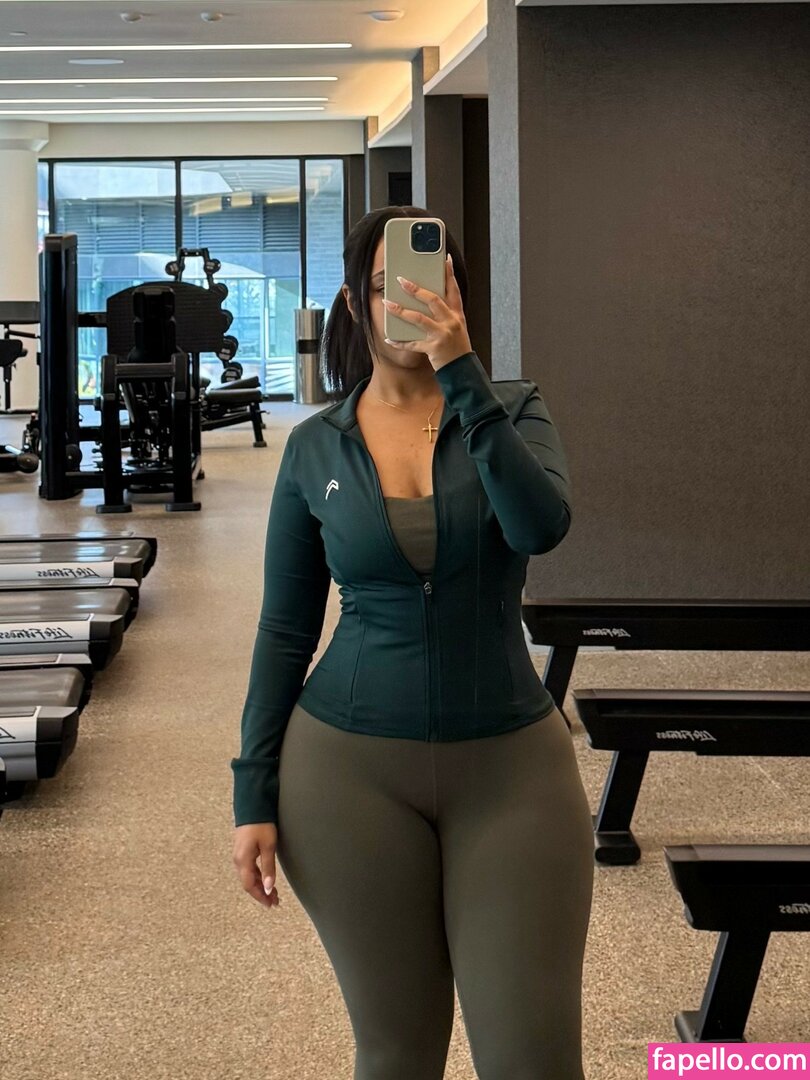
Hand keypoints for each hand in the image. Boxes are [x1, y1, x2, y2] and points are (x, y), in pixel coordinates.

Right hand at [233, 822, 280, 909]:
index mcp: (243, 860)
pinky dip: (258, 877)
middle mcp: (238, 860)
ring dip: (260, 886)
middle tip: (275, 902)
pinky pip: (249, 869)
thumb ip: (268, 868)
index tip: (271, 904)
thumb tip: (269, 888)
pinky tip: (266, 879)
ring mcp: (239, 855)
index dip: (260, 897)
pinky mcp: (242, 851)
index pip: (249, 886)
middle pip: (248, 883)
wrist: (253, 806)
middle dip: (261, 893)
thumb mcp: (269, 846)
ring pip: (248, 877)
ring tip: (274, 893)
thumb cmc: (262, 824)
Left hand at [382, 254, 472, 370]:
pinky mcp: (433, 349)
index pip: (454, 290)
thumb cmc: (456, 348)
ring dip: (400, 310)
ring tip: (387, 303)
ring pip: (418, 319)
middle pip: (432, 300)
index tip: (445, 259)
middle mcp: (450, 322)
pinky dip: (399, 342)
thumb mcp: (456, 327)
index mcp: (457, 315)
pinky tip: (389, 339)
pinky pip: (412, 343)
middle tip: (401, 280)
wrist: (462, 370)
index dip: (450, 274)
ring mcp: (442, 335)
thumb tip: (427, 298)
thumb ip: (446, 313)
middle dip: (415, 289)